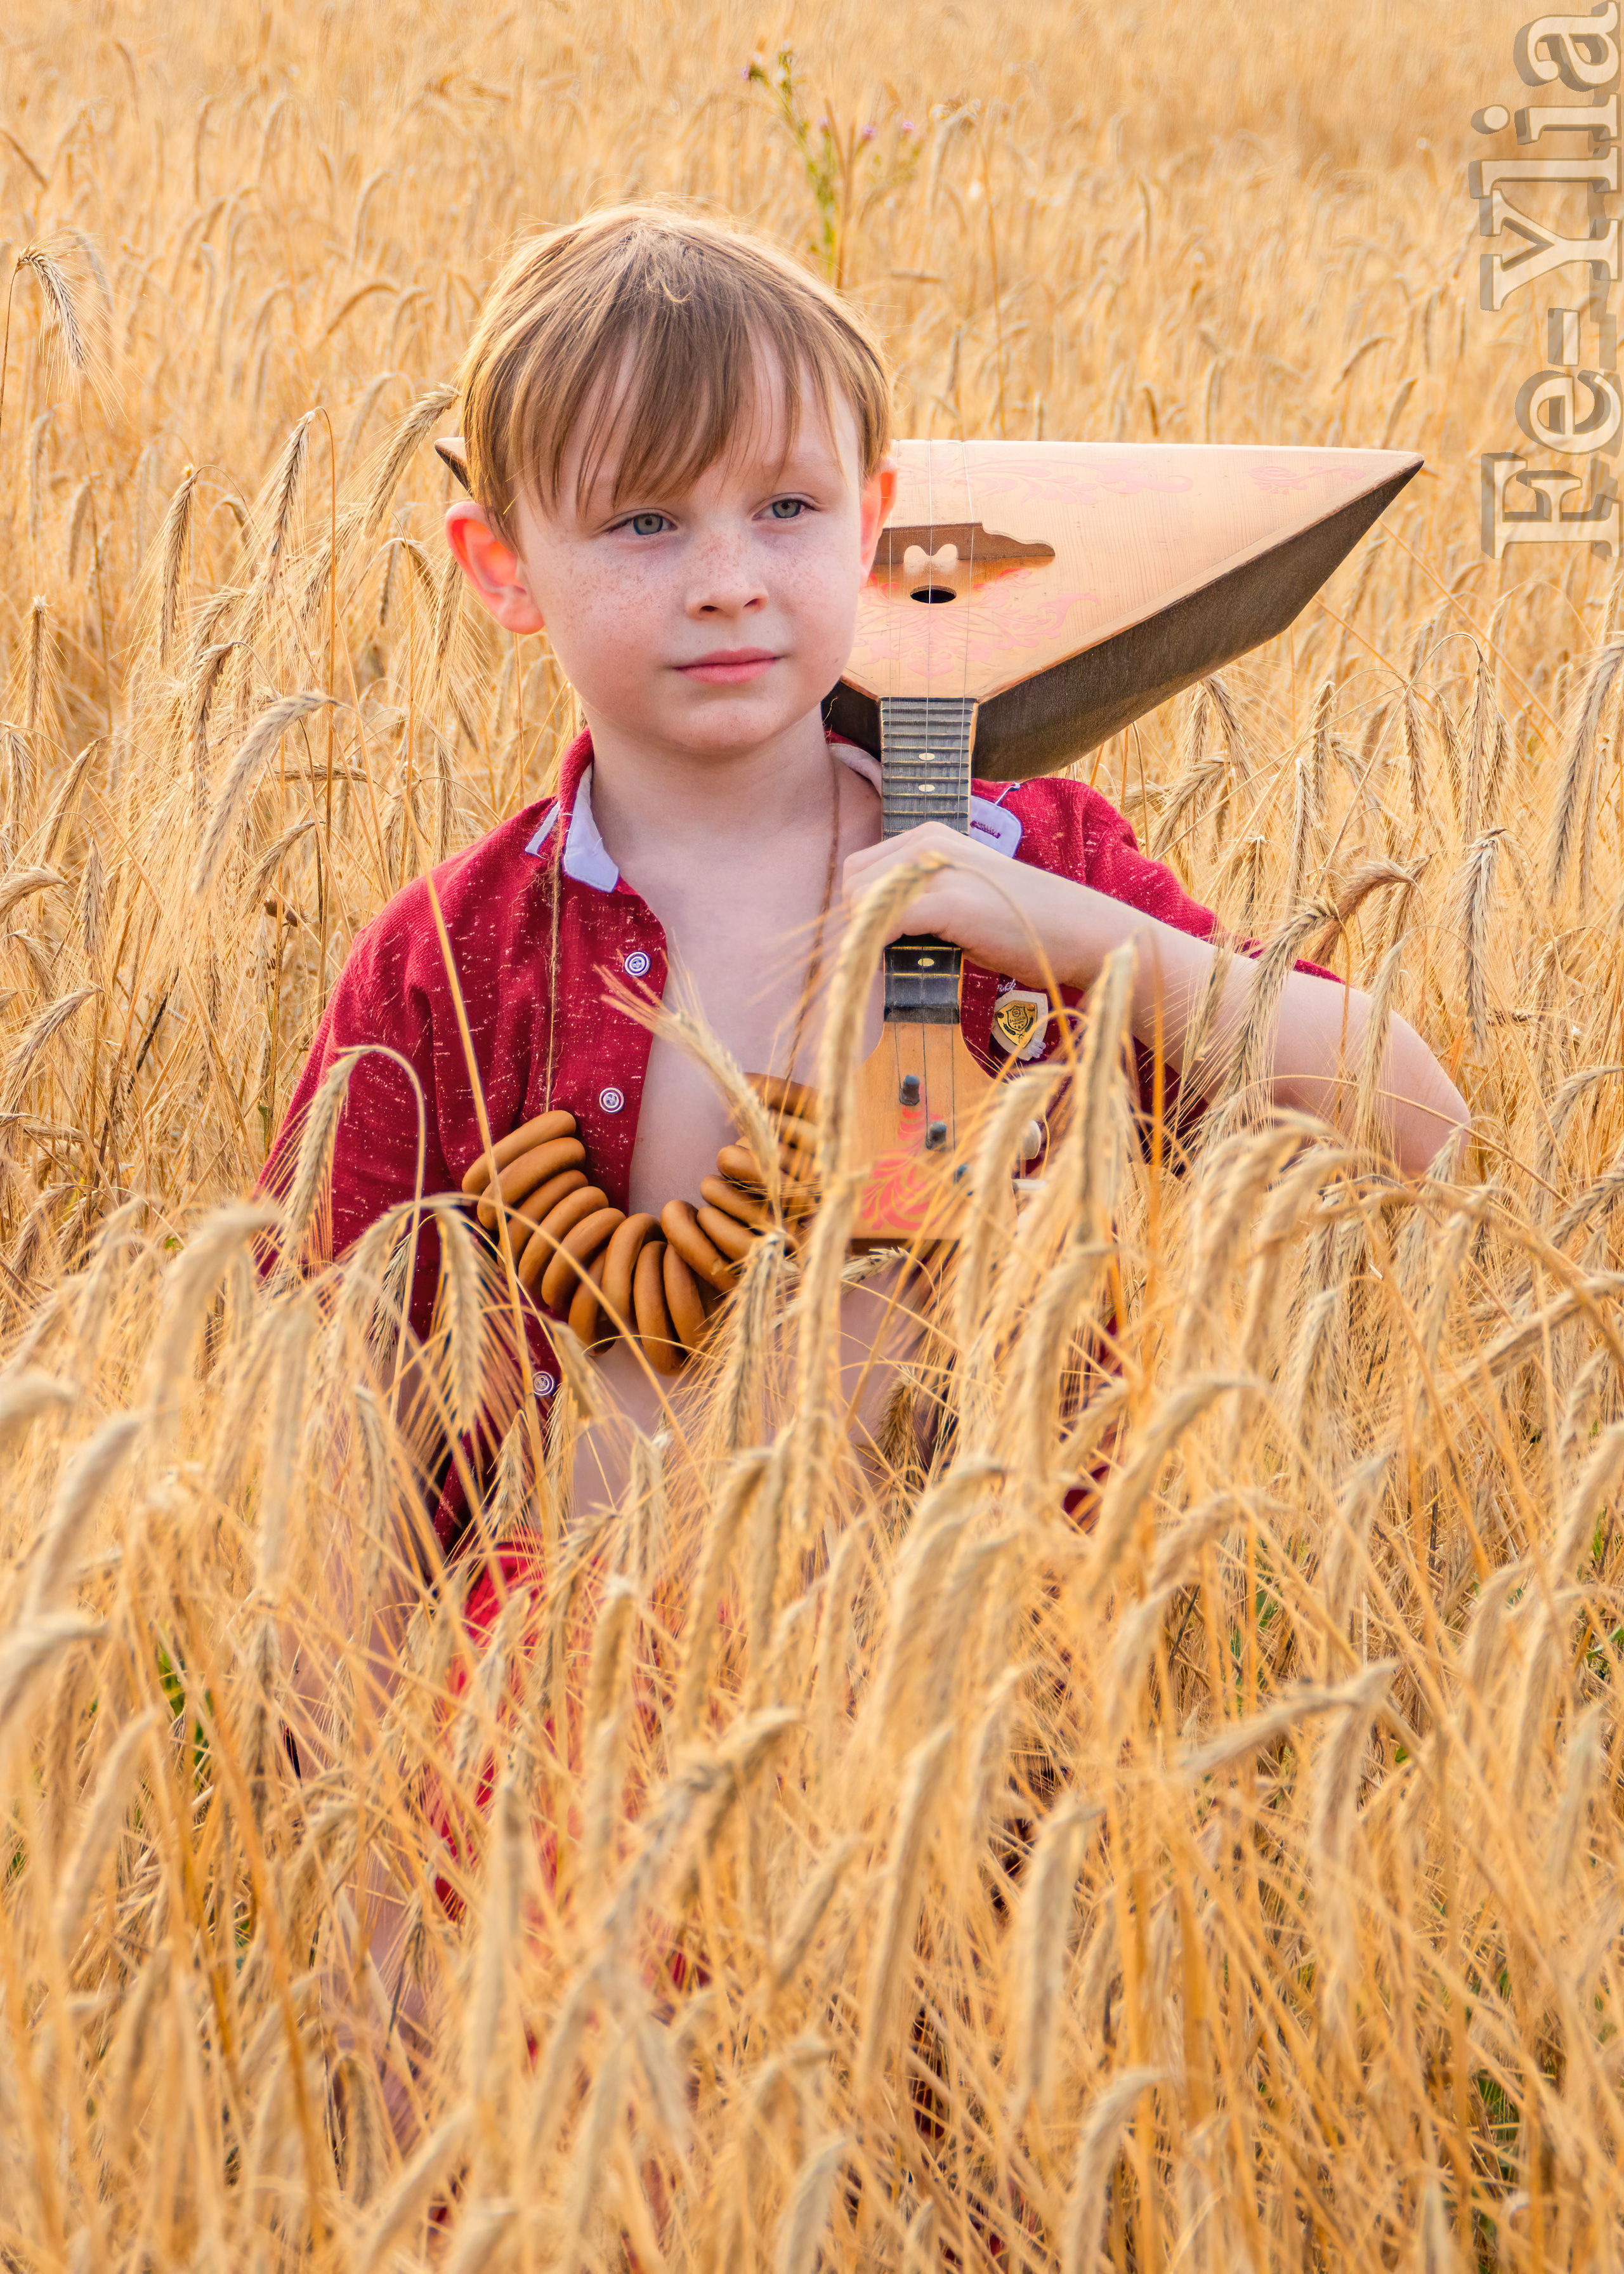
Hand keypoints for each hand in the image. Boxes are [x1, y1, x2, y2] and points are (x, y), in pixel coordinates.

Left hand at [841, 821, 1098, 991]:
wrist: (1079, 932)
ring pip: (860, 900)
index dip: (861, 911)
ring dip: (866, 938)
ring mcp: (938, 868)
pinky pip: (884, 922)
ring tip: (892, 965)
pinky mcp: (949, 901)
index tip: (880, 943)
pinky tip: (893, 968)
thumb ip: (921, 899)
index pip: (860, 869)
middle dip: (859, 924)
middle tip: (885, 958)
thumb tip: (874, 930)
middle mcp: (928, 843)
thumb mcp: (962, 895)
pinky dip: (878, 948)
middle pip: (852, 883)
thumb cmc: (1023, 924)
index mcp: (929, 837)